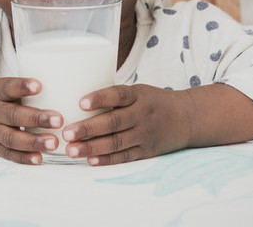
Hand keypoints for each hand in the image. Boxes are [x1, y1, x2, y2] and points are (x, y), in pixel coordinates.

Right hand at [0, 78, 62, 164]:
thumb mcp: (1, 86)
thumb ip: (23, 89)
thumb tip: (61, 83)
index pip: (9, 88)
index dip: (23, 87)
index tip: (39, 85)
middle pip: (14, 115)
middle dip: (37, 118)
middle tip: (59, 119)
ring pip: (12, 138)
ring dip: (34, 141)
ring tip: (54, 142)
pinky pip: (9, 154)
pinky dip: (24, 158)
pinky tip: (39, 158)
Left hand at [61, 84, 193, 165]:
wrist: (186, 118)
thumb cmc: (152, 102)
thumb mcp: (138, 91)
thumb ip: (114, 97)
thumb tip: (76, 97)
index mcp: (138, 96)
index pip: (118, 95)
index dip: (100, 98)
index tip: (81, 102)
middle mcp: (141, 115)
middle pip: (113, 122)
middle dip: (88, 128)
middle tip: (67, 133)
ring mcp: (144, 134)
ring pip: (116, 142)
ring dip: (92, 147)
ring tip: (71, 149)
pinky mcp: (146, 151)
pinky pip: (125, 156)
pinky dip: (107, 159)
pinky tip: (90, 160)